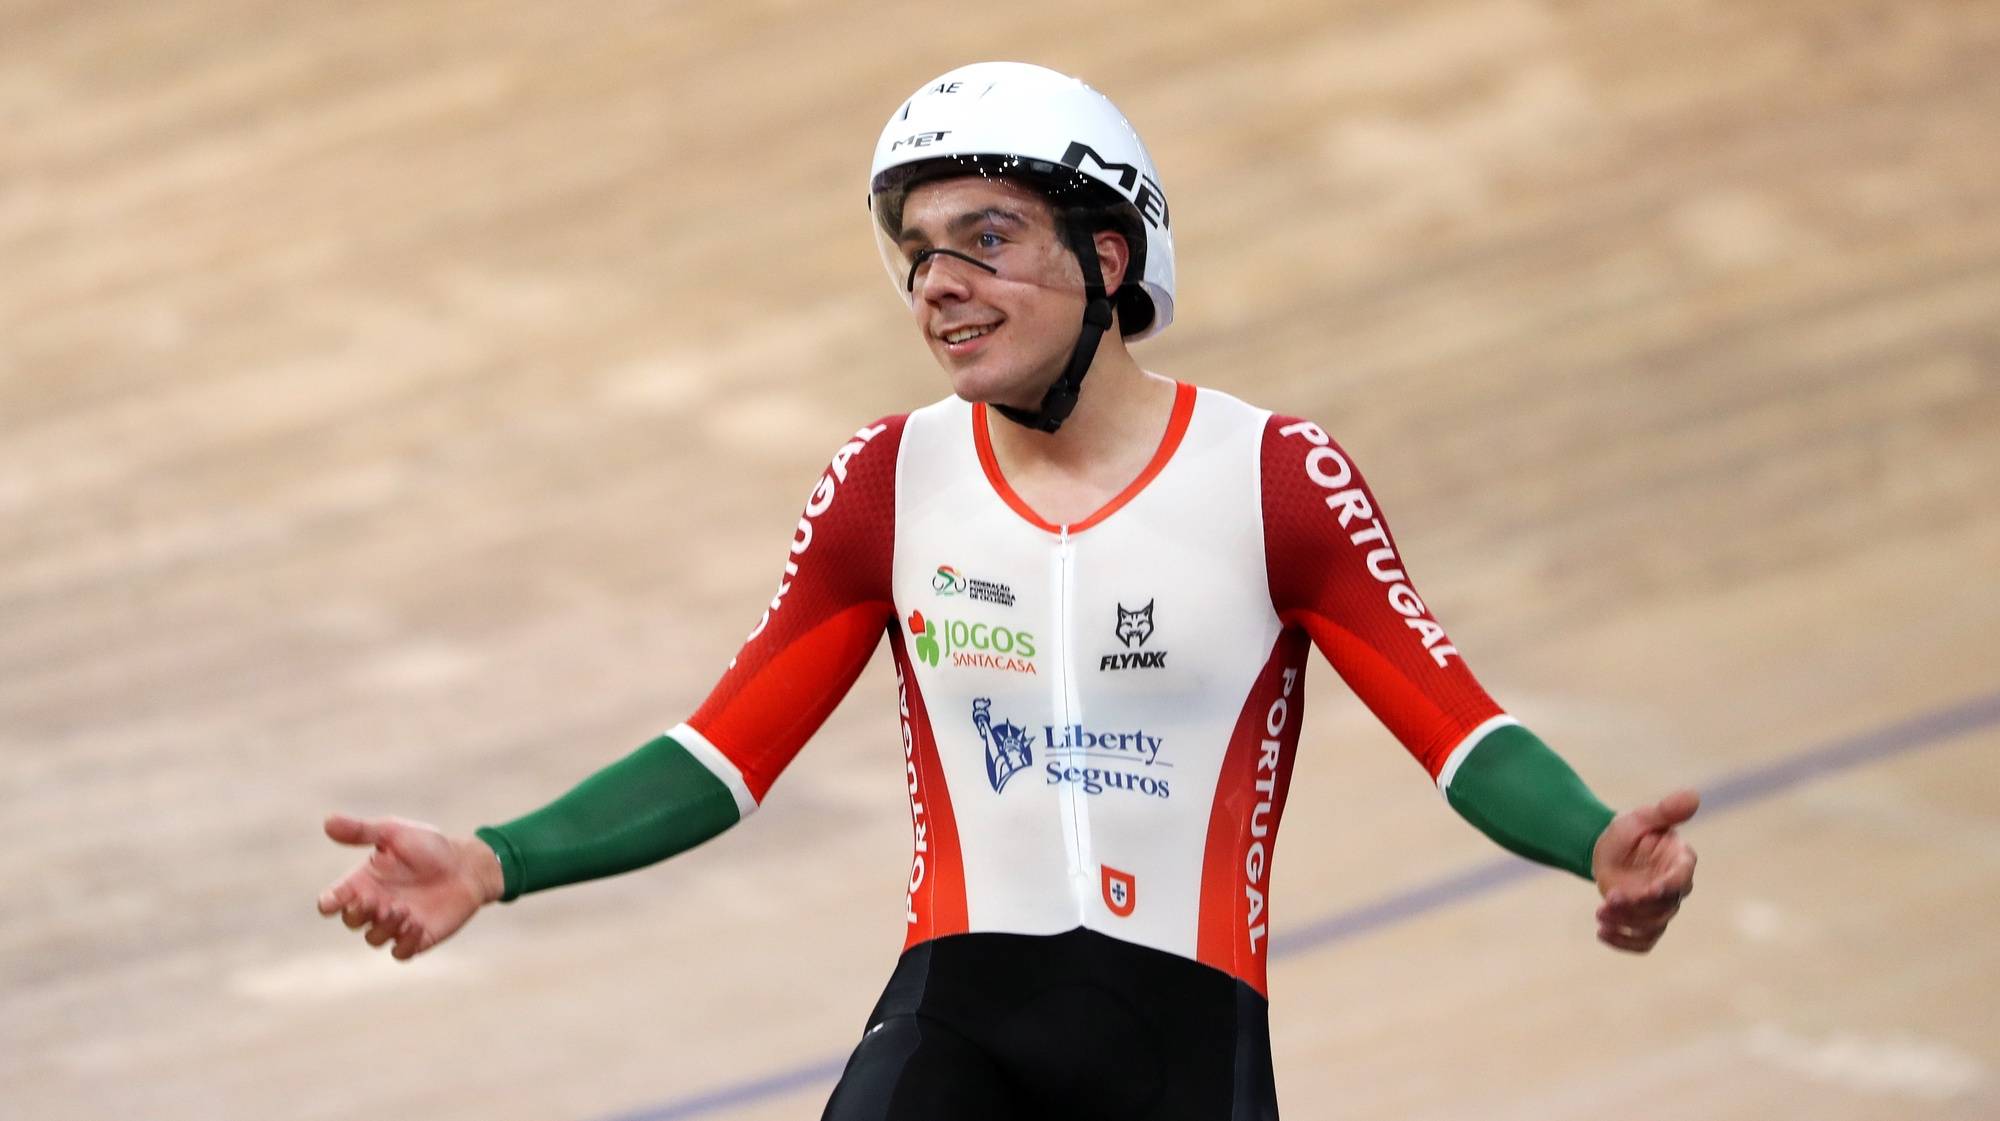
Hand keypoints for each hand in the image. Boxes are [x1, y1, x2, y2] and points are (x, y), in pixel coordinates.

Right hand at [315, 814, 502, 959]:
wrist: (468, 865)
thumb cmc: (428, 846)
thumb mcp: (394, 832)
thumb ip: (362, 830)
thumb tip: (327, 821)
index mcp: (363, 881)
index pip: (333, 899)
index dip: (330, 902)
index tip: (334, 901)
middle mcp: (375, 904)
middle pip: (351, 921)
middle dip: (358, 914)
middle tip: (376, 901)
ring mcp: (395, 923)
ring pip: (374, 938)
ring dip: (383, 927)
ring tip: (402, 910)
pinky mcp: (418, 937)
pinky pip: (401, 952)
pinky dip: (404, 944)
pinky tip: (416, 925)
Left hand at [1591, 789, 1698, 953]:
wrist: (1607, 850)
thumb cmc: (1629, 831)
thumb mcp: (1641, 818)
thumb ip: (1666, 810)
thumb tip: (1694, 795)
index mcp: (1679, 861)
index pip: (1683, 878)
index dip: (1670, 886)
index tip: (1650, 890)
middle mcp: (1675, 887)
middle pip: (1664, 907)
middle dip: (1637, 906)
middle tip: (1609, 897)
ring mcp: (1661, 907)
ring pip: (1652, 925)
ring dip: (1626, 922)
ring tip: (1599, 913)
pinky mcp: (1646, 921)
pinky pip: (1643, 942)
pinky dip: (1625, 943)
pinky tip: (1603, 933)